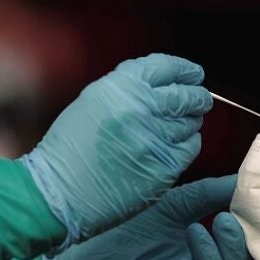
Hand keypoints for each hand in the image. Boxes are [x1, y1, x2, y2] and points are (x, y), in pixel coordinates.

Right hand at [22, 54, 210, 244]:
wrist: (59, 191)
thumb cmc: (71, 148)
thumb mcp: (92, 101)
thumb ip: (127, 89)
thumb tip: (164, 84)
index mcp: (120, 87)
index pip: (166, 67)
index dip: (185, 70)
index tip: (194, 74)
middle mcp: (140, 109)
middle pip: (185, 95)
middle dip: (197, 96)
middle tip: (200, 99)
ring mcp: (154, 139)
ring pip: (190, 122)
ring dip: (190, 121)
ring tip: (184, 123)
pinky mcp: (163, 167)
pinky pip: (189, 149)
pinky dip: (187, 144)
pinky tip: (175, 146)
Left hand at [42, 176, 259, 259]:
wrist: (84, 254)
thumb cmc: (128, 228)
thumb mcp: (176, 205)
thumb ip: (211, 195)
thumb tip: (247, 180)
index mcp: (214, 258)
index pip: (253, 254)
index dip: (259, 234)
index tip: (257, 209)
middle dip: (239, 245)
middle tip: (225, 220)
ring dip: (214, 257)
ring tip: (194, 231)